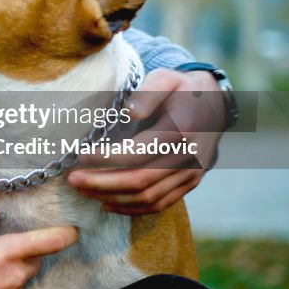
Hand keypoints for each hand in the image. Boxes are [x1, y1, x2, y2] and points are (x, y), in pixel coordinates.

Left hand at [67, 69, 224, 214]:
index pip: (138, 152)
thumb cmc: (182, 89)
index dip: (107, 158)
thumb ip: (148, 93)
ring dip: (112, 198)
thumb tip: (128, 111)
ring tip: (83, 190)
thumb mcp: (166, 79)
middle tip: (72, 179)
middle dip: (102, 183)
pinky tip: (107, 204)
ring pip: (148, 197)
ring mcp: (191, 174)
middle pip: (140, 180)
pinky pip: (160, 204)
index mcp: (181, 130)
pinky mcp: (190, 184)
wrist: (215, 104)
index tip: (80, 156)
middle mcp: (189, 157)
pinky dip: (132, 209)